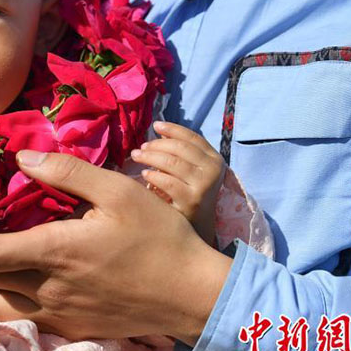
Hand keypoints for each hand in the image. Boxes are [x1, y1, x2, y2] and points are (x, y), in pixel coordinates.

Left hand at [0, 150, 231, 343]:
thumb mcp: (118, 191)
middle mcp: (46, 291)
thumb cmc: (159, 237)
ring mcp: (56, 315)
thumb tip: (22, 157)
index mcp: (55, 254)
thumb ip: (66, 172)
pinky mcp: (68, 326)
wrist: (193, 294)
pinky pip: (14, 318)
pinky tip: (0, 277)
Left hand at [131, 121, 225, 242]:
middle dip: (157, 145)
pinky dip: (154, 176)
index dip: (173, 129)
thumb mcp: (190, 169)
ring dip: (150, 157)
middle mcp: (213, 170)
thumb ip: (179, 151)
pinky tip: (144, 174)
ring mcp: (204, 186)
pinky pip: (168, 182)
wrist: (198, 225)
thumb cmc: (189, 192)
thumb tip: (158, 130)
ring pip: (172, 162)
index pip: (192, 137)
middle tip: (140, 147)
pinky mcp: (192, 201)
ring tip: (137, 156)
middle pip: (180, 148)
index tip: (155, 125)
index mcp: (214, 159)